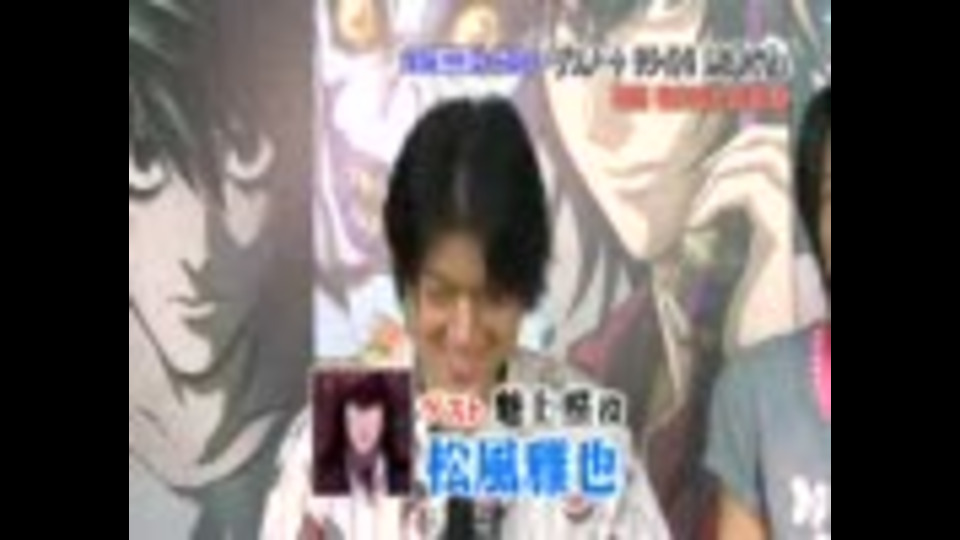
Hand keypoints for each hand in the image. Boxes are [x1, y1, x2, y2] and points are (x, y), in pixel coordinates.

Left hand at [688, 125, 796, 347]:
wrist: (765, 361)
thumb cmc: (755, 317)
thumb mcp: (750, 255)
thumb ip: (749, 215)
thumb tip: (718, 177)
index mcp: (808, 211)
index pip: (789, 147)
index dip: (748, 143)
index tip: (710, 169)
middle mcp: (813, 209)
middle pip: (779, 141)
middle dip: (732, 149)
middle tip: (700, 180)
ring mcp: (804, 220)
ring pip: (764, 158)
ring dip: (718, 175)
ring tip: (697, 210)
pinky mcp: (785, 236)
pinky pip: (750, 188)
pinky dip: (715, 197)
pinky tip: (697, 224)